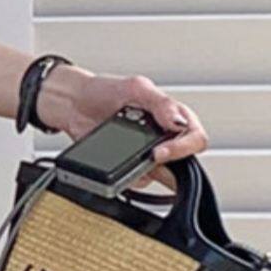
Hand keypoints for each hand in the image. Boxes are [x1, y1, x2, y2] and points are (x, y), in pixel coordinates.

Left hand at [37, 65, 208, 191]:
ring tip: (128, 156)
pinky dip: (128, 178)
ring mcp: (147, 153)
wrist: (74, 105)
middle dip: (169, 164)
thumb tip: (179, 121)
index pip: (195, 137)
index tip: (160, 151)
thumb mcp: (136, 88)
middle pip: (185, 161)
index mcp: (173, 115)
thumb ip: (161, 103)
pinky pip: (138, 182)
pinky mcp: (131, 167)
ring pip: (161, 176)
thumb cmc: (105, 91)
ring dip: (146, 171)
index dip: (183, 148)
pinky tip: (117, 164)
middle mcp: (164, 136)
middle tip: (150, 158)